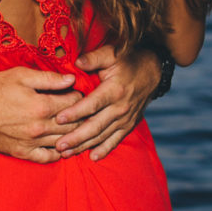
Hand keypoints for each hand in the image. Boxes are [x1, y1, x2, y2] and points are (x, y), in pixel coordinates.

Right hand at [0, 66, 78, 162]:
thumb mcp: (20, 75)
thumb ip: (48, 78)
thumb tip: (72, 79)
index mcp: (41, 105)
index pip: (74, 102)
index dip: (79, 96)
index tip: (77, 93)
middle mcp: (40, 127)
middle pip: (74, 124)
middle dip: (81, 116)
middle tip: (83, 110)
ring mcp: (32, 142)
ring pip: (65, 141)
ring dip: (75, 135)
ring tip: (77, 127)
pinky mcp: (23, 153)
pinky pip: (48, 158)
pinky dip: (59, 153)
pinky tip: (62, 145)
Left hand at [53, 45, 165, 161]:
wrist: (153, 71)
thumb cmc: (128, 61)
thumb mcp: (112, 53)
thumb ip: (94, 58)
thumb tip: (76, 62)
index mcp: (114, 90)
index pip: (92, 104)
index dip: (75, 112)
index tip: (58, 119)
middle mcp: (121, 108)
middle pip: (95, 125)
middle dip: (76, 137)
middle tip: (59, 145)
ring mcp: (126, 118)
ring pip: (102, 135)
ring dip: (84, 146)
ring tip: (67, 153)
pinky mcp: (129, 124)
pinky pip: (116, 139)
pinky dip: (105, 149)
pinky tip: (93, 157)